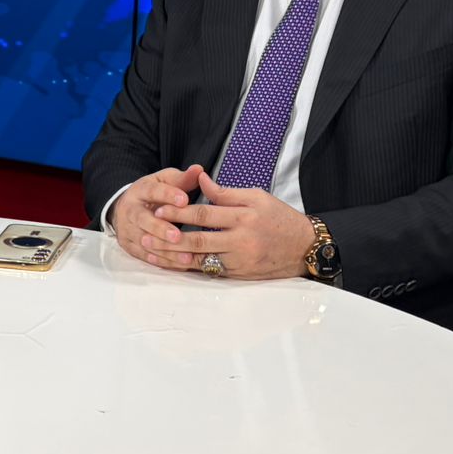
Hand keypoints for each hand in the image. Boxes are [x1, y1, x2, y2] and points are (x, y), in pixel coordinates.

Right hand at [111, 164, 203, 268]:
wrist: (126, 209)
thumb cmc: (152, 194)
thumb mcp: (164, 181)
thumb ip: (182, 179)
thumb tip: (198, 169)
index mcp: (140, 190)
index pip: (152, 191)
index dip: (168, 195)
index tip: (184, 200)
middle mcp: (130, 210)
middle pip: (142, 219)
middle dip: (159, 228)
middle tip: (177, 236)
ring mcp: (127, 229)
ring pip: (144, 241)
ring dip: (164, 250)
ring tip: (186, 257)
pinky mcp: (128, 245)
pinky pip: (145, 256)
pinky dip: (162, 261)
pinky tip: (179, 265)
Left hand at [136, 170, 313, 278]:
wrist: (306, 248)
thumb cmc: (280, 218)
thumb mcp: (258, 197)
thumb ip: (226, 192)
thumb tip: (200, 178)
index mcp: (244, 216)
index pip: (205, 214)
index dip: (179, 212)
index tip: (159, 210)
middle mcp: (241, 240)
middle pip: (198, 239)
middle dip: (169, 237)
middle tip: (146, 234)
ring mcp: (241, 260)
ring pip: (201, 260)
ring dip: (174, 257)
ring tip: (152, 253)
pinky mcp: (241, 275)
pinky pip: (210, 272)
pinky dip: (189, 268)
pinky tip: (172, 265)